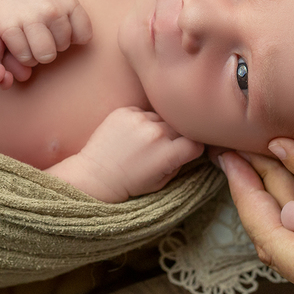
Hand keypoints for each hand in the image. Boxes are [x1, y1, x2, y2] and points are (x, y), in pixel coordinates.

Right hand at [0, 0, 91, 66]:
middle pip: (62, 47)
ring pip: (45, 55)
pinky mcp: (9, 28)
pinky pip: (24, 56)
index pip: (83, 36)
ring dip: (38, 54)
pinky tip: (20, 45)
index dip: (72, 38)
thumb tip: (77, 43)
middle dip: (53, 45)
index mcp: (69, 2)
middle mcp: (53, 10)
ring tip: (31, 43)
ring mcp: (31, 19)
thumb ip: (73, 18)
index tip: (59, 30)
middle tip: (42, 35)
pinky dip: (23, 56)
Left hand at [49, 107, 203, 201]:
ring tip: (143, 142)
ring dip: (157, 127)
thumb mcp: (163, 181)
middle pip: (180, 127)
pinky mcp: (125, 111)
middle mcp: (156, 132)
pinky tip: (131, 135)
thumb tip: (191, 145)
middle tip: (161, 149)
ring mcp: (139, 119)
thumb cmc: (131, 183)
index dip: (192, 149)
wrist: (97, 176)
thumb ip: (180, 162)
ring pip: (161, 117)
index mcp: (168, 153)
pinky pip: (143, 111)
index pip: (196, 142)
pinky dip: (141, 121)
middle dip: (175, 138)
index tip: (184, 154)